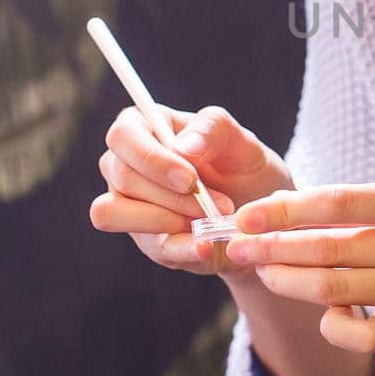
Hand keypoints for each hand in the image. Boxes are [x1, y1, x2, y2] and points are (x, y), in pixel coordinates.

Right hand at [91, 102, 292, 286]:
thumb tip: (183, 146)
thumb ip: (213, 129)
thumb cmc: (242, 165)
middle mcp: (124, 165)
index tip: (189, 179)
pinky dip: (181, 248)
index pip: (122, 136)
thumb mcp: (240, 140)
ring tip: (212, 222)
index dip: (151, 159)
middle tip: (221, 204)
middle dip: (173, 196)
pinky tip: (208, 245)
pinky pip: (149, 246)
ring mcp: (128, 204)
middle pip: (123, 178)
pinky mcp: (145, 239)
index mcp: (143, 128)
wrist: (259, 211)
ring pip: (115, 213)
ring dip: (167, 220)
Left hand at [221, 178, 374, 352]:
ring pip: (337, 290)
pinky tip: (321, 312)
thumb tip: (274, 209)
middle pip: (332, 249)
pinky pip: (359, 334)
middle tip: (236, 247)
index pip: (341, 202)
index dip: (288, 210)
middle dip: (275, 248)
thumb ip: (352, 207)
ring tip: (263, 272)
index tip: (248, 214)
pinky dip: (331, 324)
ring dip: (289, 282)